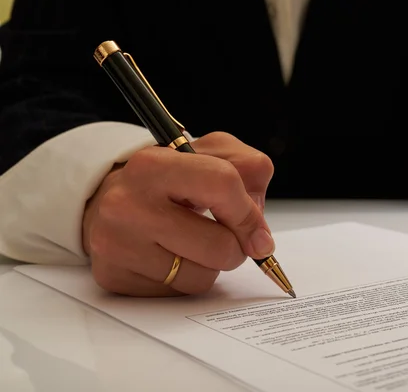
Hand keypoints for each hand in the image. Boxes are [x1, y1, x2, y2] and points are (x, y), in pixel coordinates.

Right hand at [82, 132, 274, 296]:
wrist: (108, 199)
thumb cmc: (168, 179)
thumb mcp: (210, 154)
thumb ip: (248, 171)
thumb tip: (260, 232)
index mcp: (154, 164)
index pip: (223, 185)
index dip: (250, 214)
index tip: (259, 233)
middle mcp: (127, 204)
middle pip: (220, 246)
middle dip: (234, 247)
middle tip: (220, 235)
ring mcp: (117, 243)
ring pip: (203, 277)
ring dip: (210, 265)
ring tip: (189, 242)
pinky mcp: (114, 277)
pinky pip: (179, 294)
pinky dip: (185, 279)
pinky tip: (169, 257)